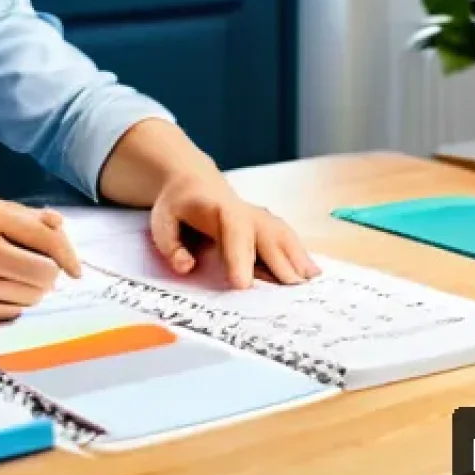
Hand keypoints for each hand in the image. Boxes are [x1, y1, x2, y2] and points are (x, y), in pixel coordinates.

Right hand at [0, 198, 81, 324]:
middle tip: (36, 273)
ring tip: (8, 281)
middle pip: (45, 272)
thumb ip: (20, 216)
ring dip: (30, 292)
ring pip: (31, 296)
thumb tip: (60, 226)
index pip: (46, 236)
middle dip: (49, 276)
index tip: (74, 268)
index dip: (68, 254)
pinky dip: (10, 305)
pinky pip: (9, 313)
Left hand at [149, 172, 319, 289]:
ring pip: (282, 234)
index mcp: (217, 208)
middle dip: (278, 261)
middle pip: (265, 233)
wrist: (194, 183)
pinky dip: (301, 254)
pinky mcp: (267, 226)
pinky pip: (287, 238)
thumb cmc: (178, 206)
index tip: (242, 284)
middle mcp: (245, 211)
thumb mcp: (162, 222)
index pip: (233, 228)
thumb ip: (171, 246)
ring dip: (297, 257)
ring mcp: (259, 217)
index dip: (239, 254)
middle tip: (290, 291)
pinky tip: (313, 273)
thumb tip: (187, 266)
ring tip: (310, 282)